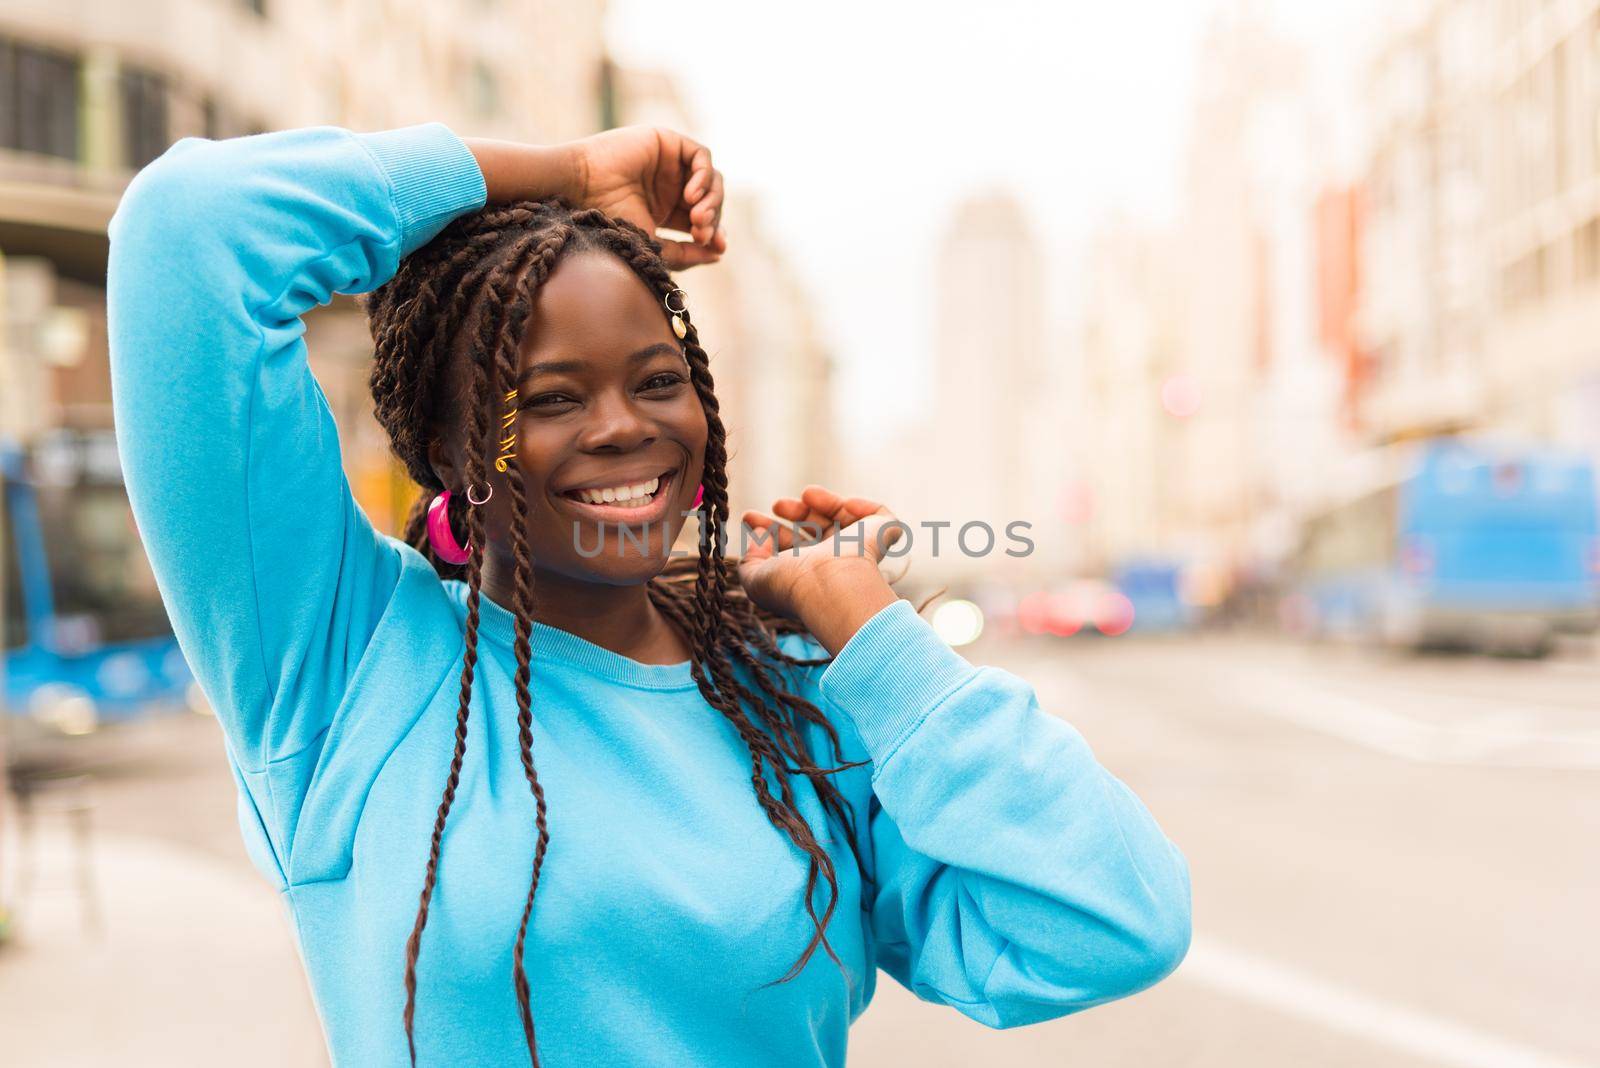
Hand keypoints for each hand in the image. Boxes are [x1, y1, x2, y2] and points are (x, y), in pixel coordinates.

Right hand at [570, 126, 726, 268]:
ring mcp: (671, 164)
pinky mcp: (668, 142)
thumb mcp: (652, 244)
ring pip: (711, 180)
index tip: (716, 247)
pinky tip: (691, 196)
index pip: (704, 221)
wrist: (583, 188)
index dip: (714, 234)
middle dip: (712, 220)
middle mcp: (671, 186)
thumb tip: (718, 254)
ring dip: (711, 201)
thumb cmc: (609, 218)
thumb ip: (685, 253)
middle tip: (701, 234)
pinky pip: (702, 157)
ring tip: (697, 218)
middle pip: (711, 201)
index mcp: (666, 210)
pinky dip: (704, 177)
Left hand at [738, 485, 905, 630]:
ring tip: (806, 494)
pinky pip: (878, 514)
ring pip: (842, 517)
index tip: (748, 517)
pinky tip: (845, 504)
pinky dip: (862, 505)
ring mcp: (860, 548)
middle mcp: (835, 562)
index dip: (769, 530)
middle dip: (794, 513)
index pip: (790, 548)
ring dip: (821, 501)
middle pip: (815, 530)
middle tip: (777, 505)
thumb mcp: (756, 579)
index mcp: (809, 575)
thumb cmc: (792, 586)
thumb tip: (758, 537)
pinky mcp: (882, 535)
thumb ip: (750, 560)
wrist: (830, 585)